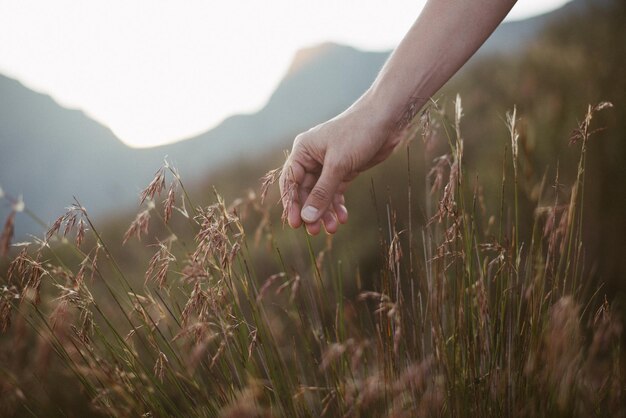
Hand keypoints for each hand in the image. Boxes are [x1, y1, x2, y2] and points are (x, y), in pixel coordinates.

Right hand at [279, 102, 398, 234]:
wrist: (386, 119)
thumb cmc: (358, 133)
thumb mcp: (338, 164)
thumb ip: (323, 192)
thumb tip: (307, 217)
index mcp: (303, 151)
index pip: (291, 182)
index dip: (292, 204)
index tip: (296, 224)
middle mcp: (312, 158)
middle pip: (305, 191)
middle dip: (311, 211)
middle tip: (315, 232)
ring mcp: (328, 165)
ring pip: (321, 194)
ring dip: (325, 212)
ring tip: (332, 229)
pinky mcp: (344, 170)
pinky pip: (335, 192)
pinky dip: (337, 206)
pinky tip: (342, 218)